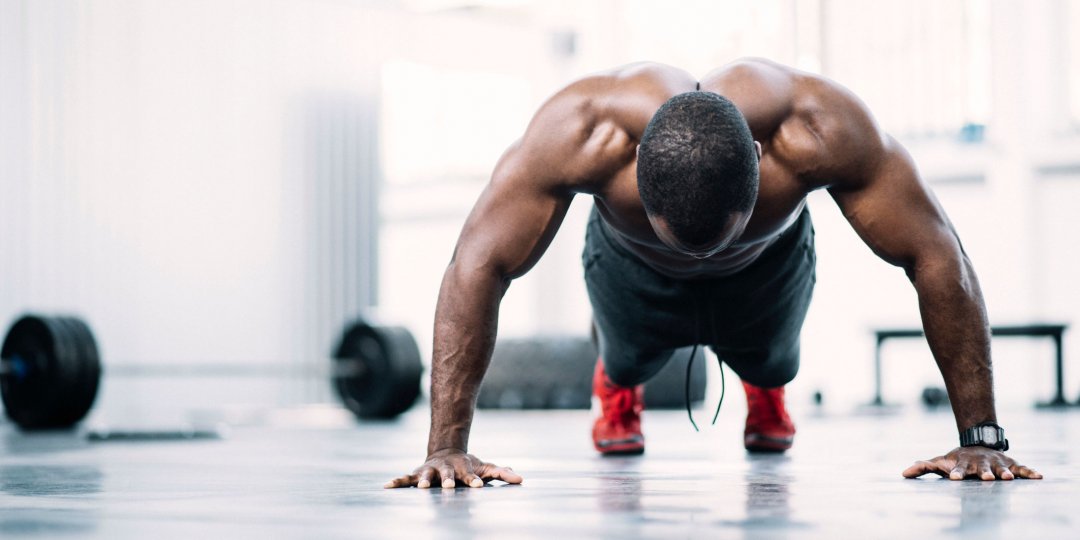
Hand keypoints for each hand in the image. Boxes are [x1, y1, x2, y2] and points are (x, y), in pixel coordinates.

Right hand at [384, 449, 523, 488]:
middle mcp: (445, 469)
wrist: (446, 452)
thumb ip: (502, 473)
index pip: (470, 475)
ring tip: (422, 487)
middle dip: (448, 480)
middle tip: (450, 487)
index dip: (474, 480)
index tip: (479, 486)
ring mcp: (430, 471)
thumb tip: (521, 479)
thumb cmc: (468, 465)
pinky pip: (406, 479)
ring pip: (426, 475)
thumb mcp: (486, 468)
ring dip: (423, 480)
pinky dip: (397, 482)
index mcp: (462, 468)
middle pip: (447, 474)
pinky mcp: (417, 474)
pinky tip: (387, 486)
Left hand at [902, 446, 1042, 480]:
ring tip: (1008, 478)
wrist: (978, 444)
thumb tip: (903, 474)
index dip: (955, 473)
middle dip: (983, 473)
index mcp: (963, 464)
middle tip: (985, 479)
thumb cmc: (956, 459)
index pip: (957, 469)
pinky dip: (1029, 472)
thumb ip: (923, 468)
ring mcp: (996, 463)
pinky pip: (1022, 468)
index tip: (953, 478)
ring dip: (1004, 473)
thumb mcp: (940, 462)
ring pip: (1001, 468)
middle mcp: (980, 463)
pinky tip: (1039, 476)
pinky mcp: (1010, 464)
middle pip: (981, 469)